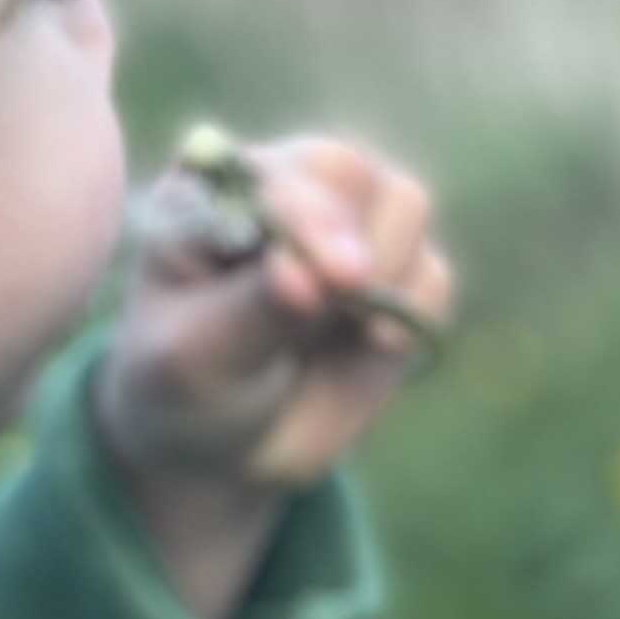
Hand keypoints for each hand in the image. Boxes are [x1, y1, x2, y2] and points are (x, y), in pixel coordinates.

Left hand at [97, 131, 458, 503]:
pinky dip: (412, 316)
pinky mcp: (396, 275)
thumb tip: (316, 280)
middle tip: (349, 295)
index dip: (313, 221)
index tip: (340, 280)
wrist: (225, 446)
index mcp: (215, 189)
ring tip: (345, 332)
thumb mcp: (198, 360)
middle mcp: (287, 188)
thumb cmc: (188, 389)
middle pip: (351, 172)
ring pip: (403, 207)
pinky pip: (431, 277)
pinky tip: (370, 346)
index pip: (278, 175)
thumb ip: (254, 311)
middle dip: (357, 240)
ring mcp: (347, 226)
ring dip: (388, 275)